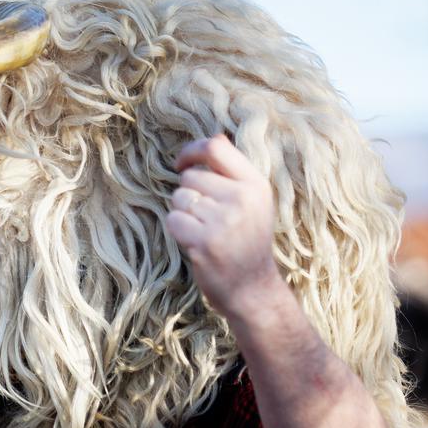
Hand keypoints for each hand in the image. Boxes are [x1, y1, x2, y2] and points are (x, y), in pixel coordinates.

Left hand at [167, 136, 285, 320]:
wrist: (253, 290)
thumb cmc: (247, 242)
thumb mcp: (254, 203)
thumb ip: (234, 174)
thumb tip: (213, 138)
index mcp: (255, 184)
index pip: (215, 147)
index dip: (191, 151)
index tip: (181, 164)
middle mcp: (242, 199)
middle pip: (191, 176)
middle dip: (188, 194)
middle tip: (205, 217)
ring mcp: (223, 221)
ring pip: (179, 198)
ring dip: (183, 213)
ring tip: (203, 231)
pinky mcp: (204, 242)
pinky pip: (172, 219)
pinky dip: (177, 230)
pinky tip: (194, 243)